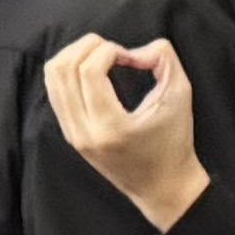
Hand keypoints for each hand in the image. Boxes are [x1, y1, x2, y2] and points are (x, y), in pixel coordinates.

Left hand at [44, 34, 208, 233]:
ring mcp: (74, 136)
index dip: (109, 50)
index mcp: (110, 127)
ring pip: (53, 79)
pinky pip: (56, 93)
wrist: (163, 188)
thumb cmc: (174, 143)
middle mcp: (84, 133)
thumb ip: (164, 58)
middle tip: (114, 50)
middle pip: (63, 70)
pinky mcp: (72, 136)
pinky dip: (70, 72)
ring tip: (102, 56)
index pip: (89, 71)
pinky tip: (94, 71)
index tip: (131, 57)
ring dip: (75, 56)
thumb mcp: (180, 95)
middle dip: (88, 46)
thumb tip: (138, 48)